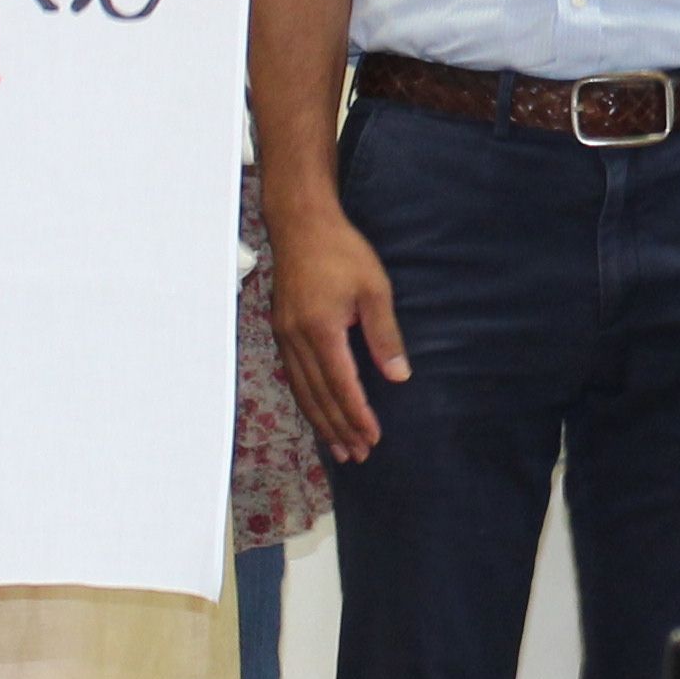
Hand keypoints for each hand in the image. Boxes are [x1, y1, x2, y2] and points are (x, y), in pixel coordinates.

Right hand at [265, 199, 406, 463]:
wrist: (300, 224)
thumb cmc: (341, 251)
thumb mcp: (374, 288)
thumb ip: (384, 335)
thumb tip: (398, 377)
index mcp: (321, 330)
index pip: (341, 385)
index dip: (357, 415)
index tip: (373, 438)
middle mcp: (297, 339)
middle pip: (319, 396)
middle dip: (339, 428)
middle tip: (358, 454)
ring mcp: (284, 335)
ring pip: (303, 390)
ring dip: (321, 421)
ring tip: (339, 447)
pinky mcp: (281, 330)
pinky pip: (293, 376)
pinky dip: (306, 401)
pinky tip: (317, 413)